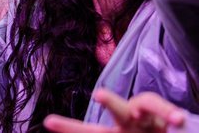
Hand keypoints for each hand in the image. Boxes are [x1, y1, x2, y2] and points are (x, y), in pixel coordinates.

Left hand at [44, 89, 186, 132]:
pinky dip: (169, 113)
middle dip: (110, 102)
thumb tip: (57, 126)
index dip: (69, 127)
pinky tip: (175, 120)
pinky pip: (166, 110)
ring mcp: (148, 118)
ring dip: (145, 105)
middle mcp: (129, 121)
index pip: (89, 131)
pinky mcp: (167, 118)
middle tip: (99, 95)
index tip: (47, 122)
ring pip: (145, 103)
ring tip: (142, 111)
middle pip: (118, 110)